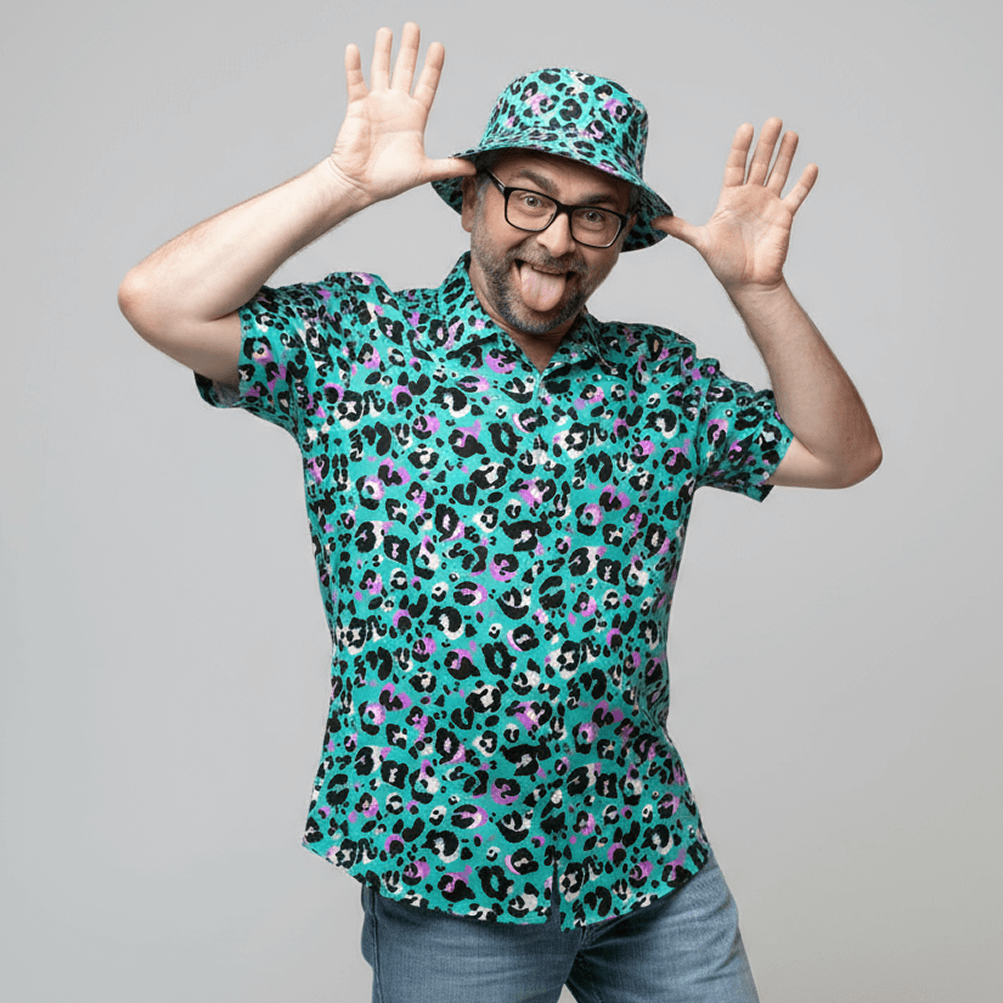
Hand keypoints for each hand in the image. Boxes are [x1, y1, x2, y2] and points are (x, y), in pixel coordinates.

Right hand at [327, 23, 475, 204]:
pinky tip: (354, 49)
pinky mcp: (357, 108)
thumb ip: (448, 166)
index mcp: (414, 118)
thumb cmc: (389, 180)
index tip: (438, 46)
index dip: (432, 66)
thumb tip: (473, 169)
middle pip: (405, 71)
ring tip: (388, 31)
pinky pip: (355, 82)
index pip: (427, 85)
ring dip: (384, 50)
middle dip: (410, 49)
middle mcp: (396, 107)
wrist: (360, 185)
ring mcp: (376, 105)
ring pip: (381, 70)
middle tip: (414, 26)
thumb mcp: (425, 172)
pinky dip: (354, 66)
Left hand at [653, 119, 817, 292]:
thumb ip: (680, 228)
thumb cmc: (725, 264)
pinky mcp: (784, 217)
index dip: (741, 147)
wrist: (748, 282)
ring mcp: (768, 205)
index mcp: (730, 199)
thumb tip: (654, 221)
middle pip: (759, 164)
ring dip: (786, 155)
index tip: (746, 127)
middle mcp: (750, 198)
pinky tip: (811, 167)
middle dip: (766, 143)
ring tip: (791, 134)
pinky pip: (797, 196)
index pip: (736, 166)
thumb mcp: (701, 241)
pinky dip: (804, 183)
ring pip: (779, 174)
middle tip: (773, 121)